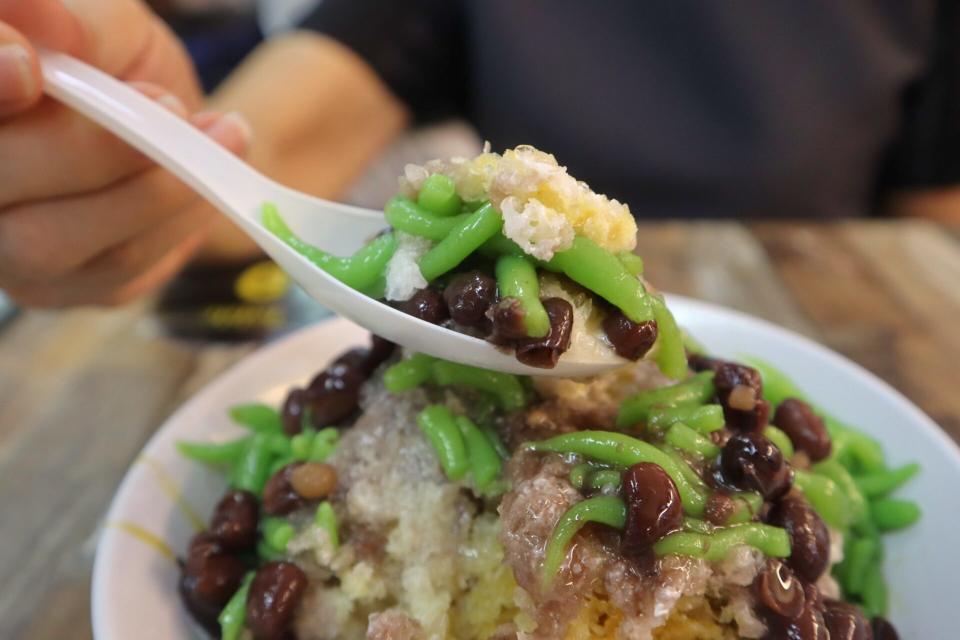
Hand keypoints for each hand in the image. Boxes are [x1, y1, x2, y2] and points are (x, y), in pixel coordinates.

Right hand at [0, 0, 250, 306]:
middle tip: (168, 103)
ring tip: (219, 133)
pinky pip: (123, 266)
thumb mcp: (100, 23)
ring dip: (155, 188)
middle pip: (1, 183)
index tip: (29, 69)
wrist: (162, 113)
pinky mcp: (74, 287)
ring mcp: (12, 254)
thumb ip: (66, 26)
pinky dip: (178, 217)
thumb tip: (25, 30)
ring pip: (59, 241)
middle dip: (95, 147)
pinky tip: (211, 177)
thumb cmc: (113, 60)